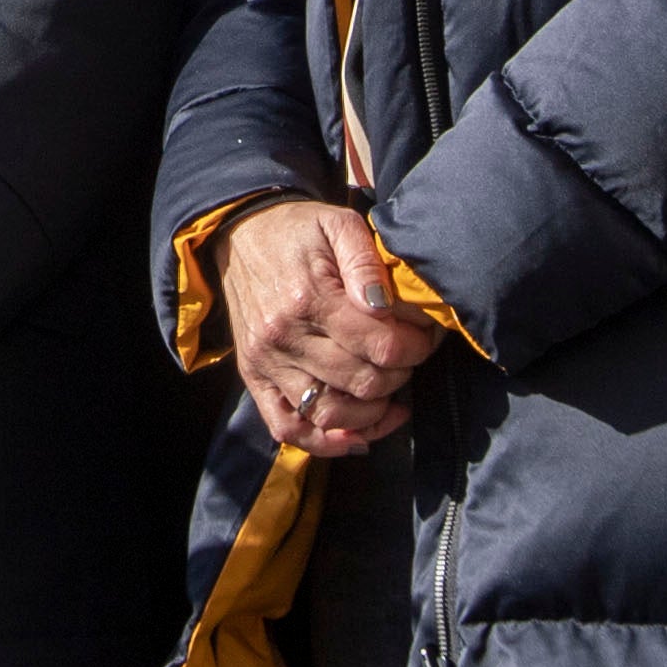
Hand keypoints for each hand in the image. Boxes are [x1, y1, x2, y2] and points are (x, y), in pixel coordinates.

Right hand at [212, 200, 444, 461]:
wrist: (240, 234)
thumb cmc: (299, 230)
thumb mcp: (338, 223)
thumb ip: (367, 262)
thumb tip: (385, 307)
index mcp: (308, 298)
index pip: (381, 346)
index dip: (417, 347)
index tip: (426, 335)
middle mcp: (283, 337)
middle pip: (363, 383)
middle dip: (401, 374)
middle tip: (409, 356)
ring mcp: (266, 362)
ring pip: (331, 413)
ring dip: (373, 412)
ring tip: (390, 392)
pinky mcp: (254, 377)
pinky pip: (288, 428)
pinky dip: (326, 442)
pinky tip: (357, 435)